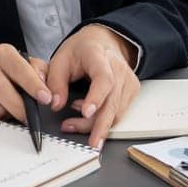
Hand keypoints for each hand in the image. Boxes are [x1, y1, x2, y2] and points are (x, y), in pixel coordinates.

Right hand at [0, 44, 50, 123]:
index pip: (20, 69)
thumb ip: (40, 72)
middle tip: (30, 118)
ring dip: (4, 114)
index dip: (33, 85)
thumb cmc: (6, 72)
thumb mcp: (26, 65)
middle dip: (19, 108)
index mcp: (4, 54)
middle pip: (2, 90)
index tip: (45, 98)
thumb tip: (46, 87)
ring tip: (8, 109)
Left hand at [45, 25, 139, 150]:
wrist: (103, 43)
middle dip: (100, 126)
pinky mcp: (132, 92)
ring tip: (72, 124)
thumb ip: (55, 81)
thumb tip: (55, 104)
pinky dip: (102, 120)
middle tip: (90, 143)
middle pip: (113, 102)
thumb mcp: (60, 59)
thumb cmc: (82, 51)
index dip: (96, 97)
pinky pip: (119, 113)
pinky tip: (86, 114)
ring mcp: (128, 81)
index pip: (103, 79)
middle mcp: (119, 69)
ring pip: (116, 112)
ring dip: (95, 125)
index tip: (86, 112)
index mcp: (99, 57)